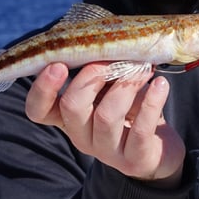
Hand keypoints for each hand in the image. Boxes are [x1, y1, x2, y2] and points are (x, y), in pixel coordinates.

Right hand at [25, 63, 184, 186]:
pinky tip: (160, 84)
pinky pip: (141, 129)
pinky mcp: (135, 160)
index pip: (38, 111)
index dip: (42, 89)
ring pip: (107, 116)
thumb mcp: (110, 89)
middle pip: (72, 107)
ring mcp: (107, 151)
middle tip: (114, 60)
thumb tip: (104, 39)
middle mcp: (81, 136)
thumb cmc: (130, 110)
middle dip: (92, 76)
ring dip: (126, 84)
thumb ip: (101, 71)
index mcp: (68, 118)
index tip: (58, 65)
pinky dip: (152, 101)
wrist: (160, 149)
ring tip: (144, 69)